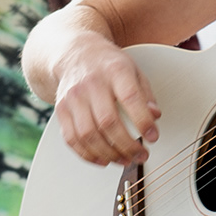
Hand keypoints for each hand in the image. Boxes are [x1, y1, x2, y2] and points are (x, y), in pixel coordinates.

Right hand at [54, 39, 161, 167]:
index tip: (153, 137)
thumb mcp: (133, 70)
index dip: (143, 121)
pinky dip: (88, 155)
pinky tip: (103, 160)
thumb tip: (155, 116)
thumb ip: (146, 94)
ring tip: (125, 161)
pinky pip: (72, 139)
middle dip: (127, 145)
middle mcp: (91, 84)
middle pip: (108, 122)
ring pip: (88, 135)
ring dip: (109, 154)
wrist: (75, 54)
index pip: (130, 97)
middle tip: (141, 155)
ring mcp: (73, 98)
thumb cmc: (108, 65)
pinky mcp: (61, 110)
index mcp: (114, 71)